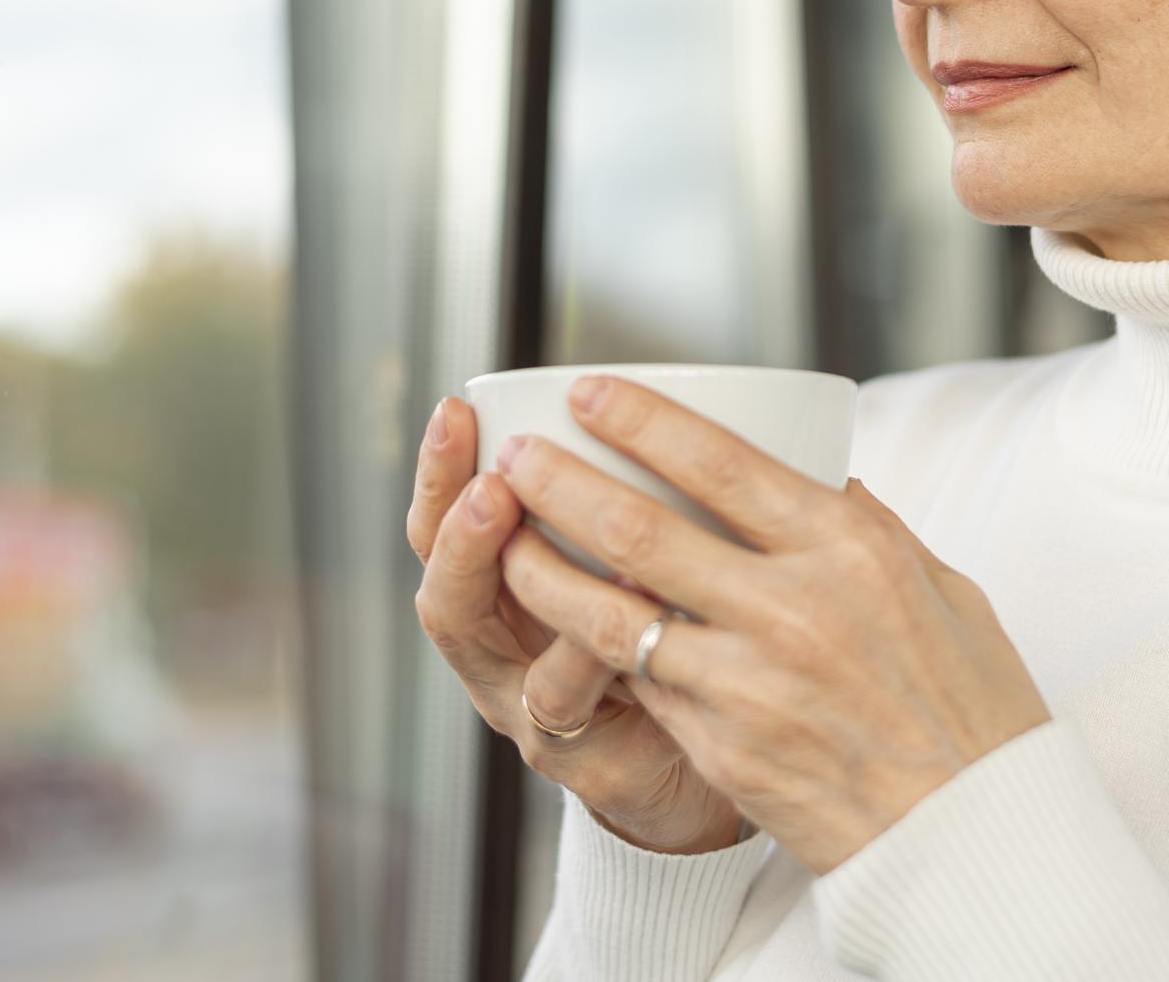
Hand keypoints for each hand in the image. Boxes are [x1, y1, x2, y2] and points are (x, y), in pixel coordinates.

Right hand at [406, 394, 745, 855]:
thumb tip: (673, 398)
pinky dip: (588, 649)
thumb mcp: (651, 563)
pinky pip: (565, 701)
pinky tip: (627, 600)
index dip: (442, 469)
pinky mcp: (579, 760)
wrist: (726, 769)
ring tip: (512, 513)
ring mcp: (530, 708)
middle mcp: (502, 653)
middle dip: (453, 524)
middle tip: (488, 477)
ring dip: (500, 575)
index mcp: (507, 594)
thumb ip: (645, 501)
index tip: (458, 407)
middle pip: (445, 587)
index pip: (448, 522)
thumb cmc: (685, 647)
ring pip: (486, 648)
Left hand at [493, 375, 1051, 875]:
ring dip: (542, 570)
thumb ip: (867, 528)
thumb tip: (818, 476)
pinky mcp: (723, 748)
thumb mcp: (942, 589)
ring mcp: (750, 684)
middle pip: (641, 529)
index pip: (720, 461)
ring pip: (610, 614)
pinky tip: (556, 624)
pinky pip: (639, 683)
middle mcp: (793, 608)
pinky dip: (591, 649)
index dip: (639, 420)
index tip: (586, 392)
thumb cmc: (971, 707)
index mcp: (849, 548)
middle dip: (560, 482)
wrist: (975, 835)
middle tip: (513, 453)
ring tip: (501, 537)